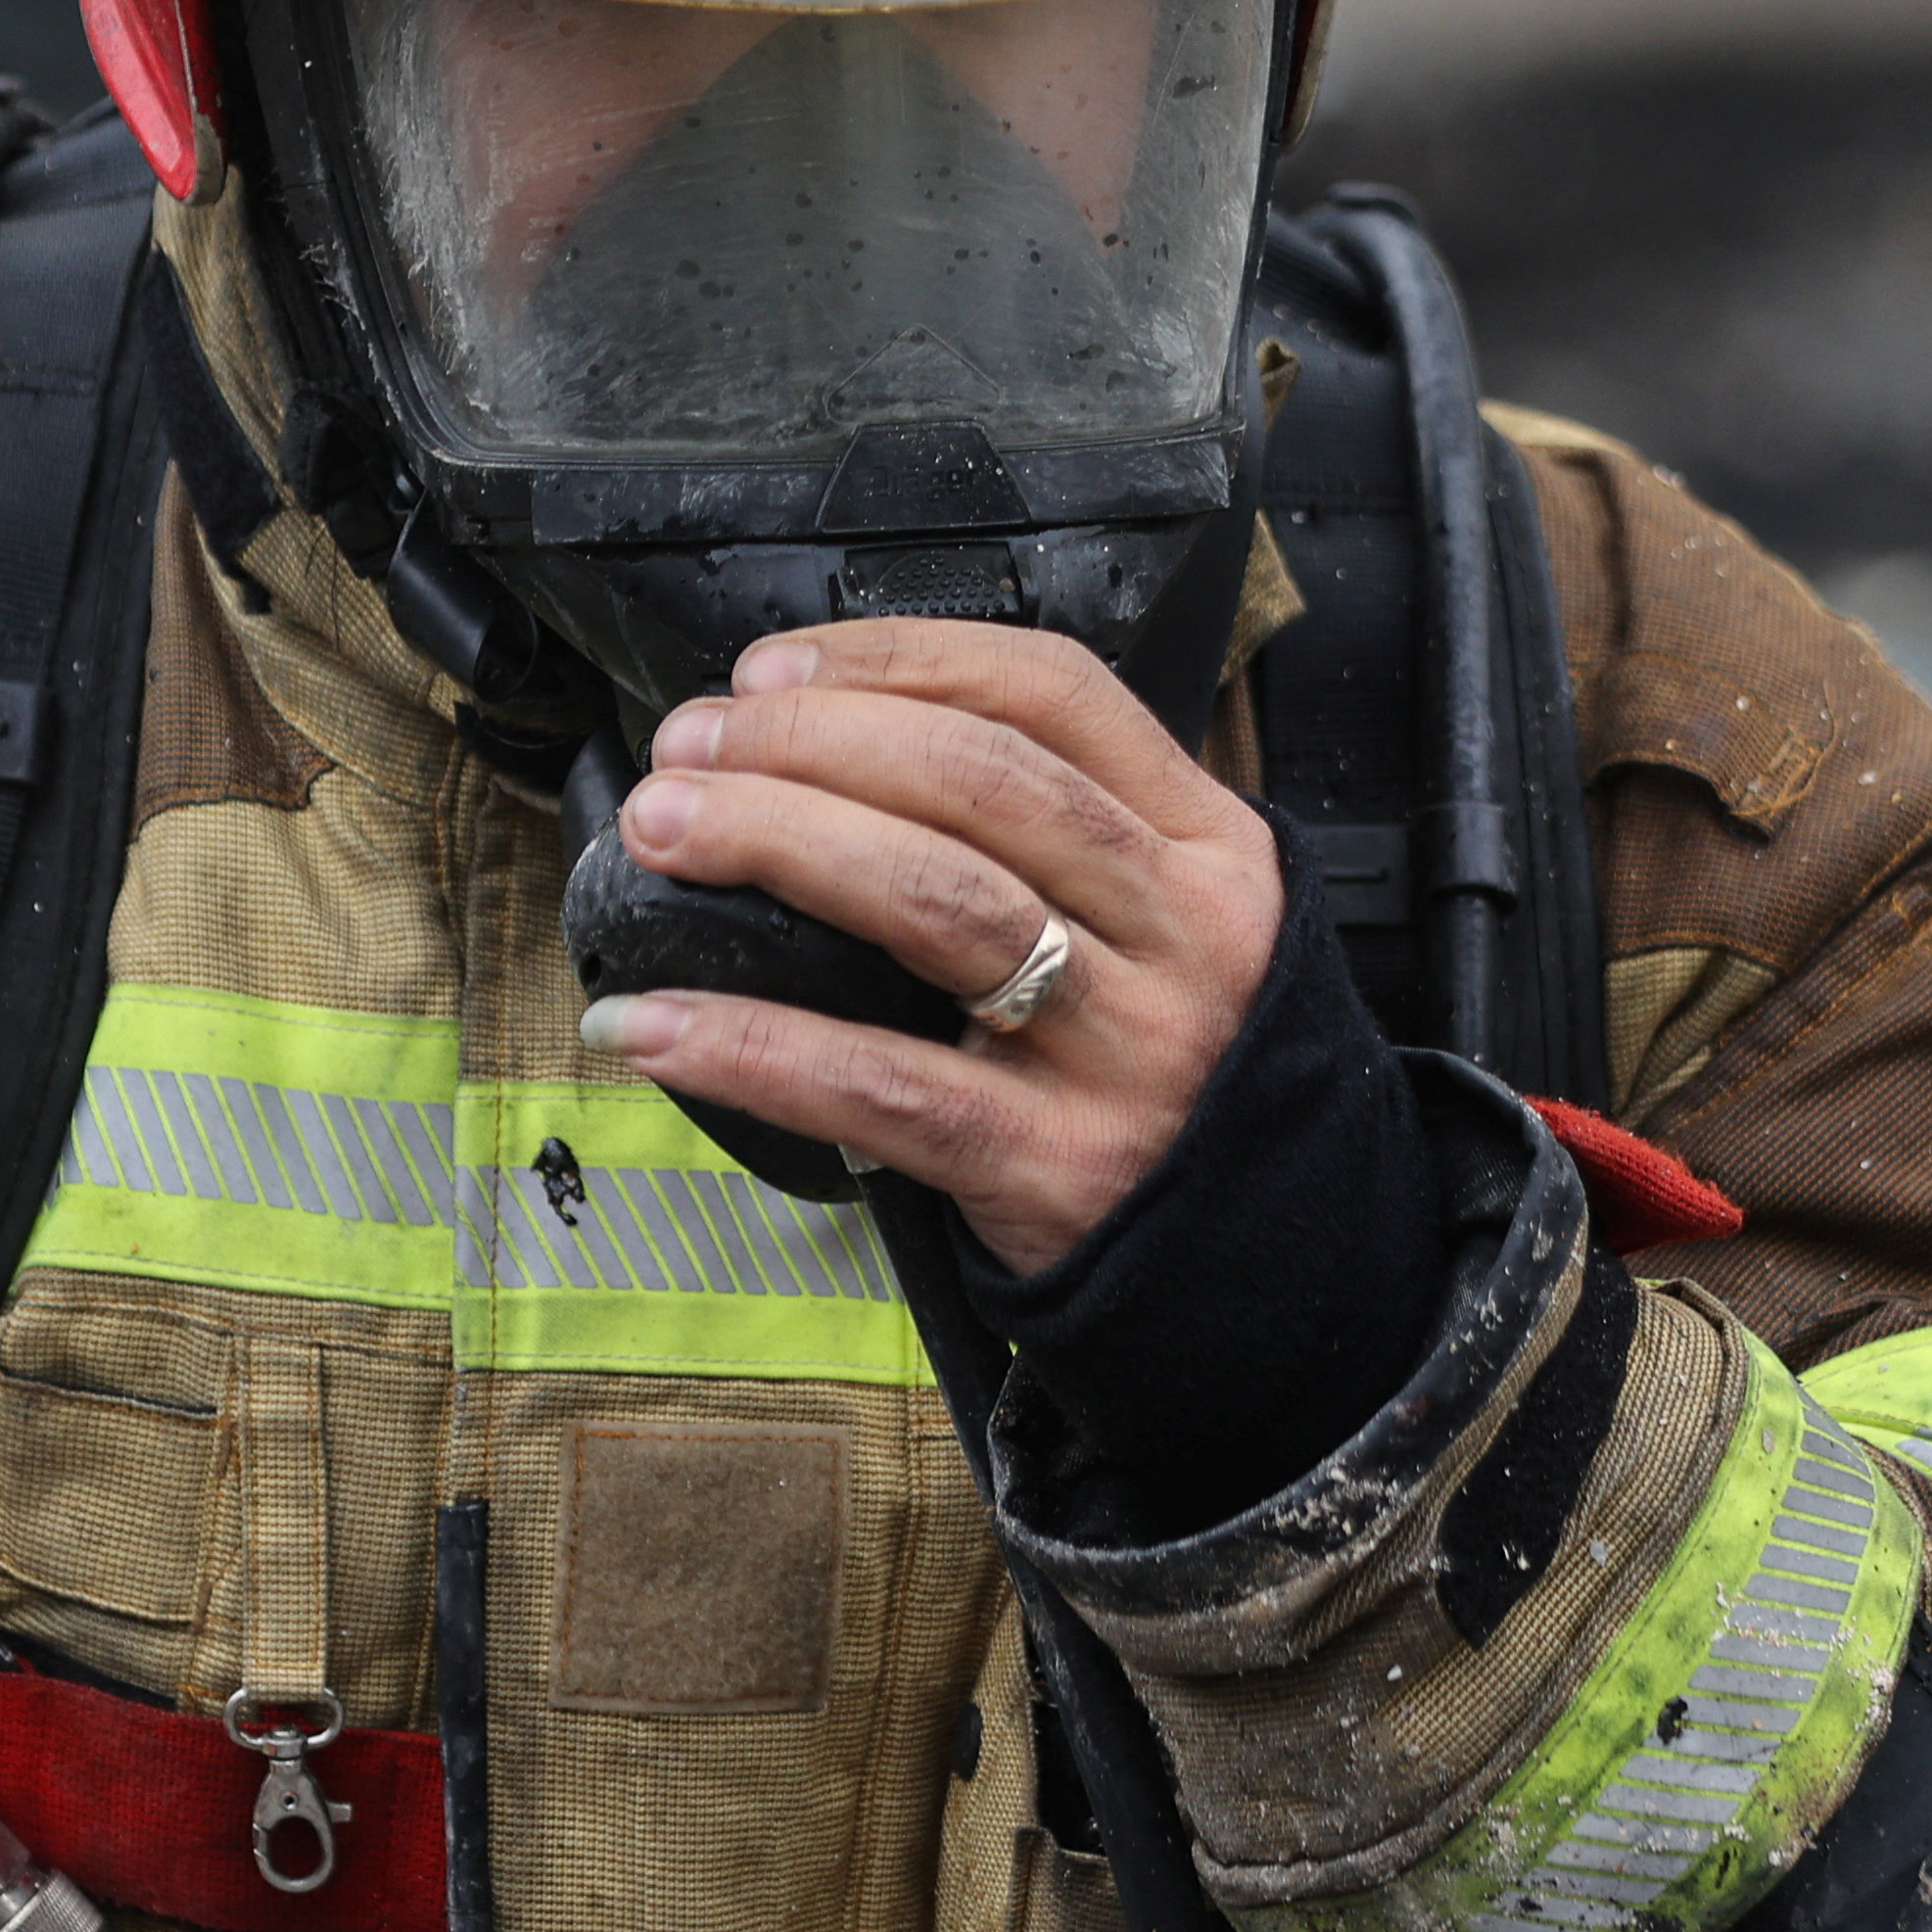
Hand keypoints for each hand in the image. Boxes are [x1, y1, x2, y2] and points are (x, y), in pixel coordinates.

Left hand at [570, 620, 1285, 1273]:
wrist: (1278, 1271)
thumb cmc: (1189, 1075)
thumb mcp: (1176, 923)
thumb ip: (1064, 835)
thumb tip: (838, 749)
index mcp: (1209, 847)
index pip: (1053, 695)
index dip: (899, 660)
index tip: (776, 670)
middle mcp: (1179, 934)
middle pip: (978, 783)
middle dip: (810, 742)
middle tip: (691, 747)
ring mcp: (1126, 1051)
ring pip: (937, 902)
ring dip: (776, 842)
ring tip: (664, 835)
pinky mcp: (1055, 1166)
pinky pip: (881, 1087)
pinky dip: (751, 1046)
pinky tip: (653, 1027)